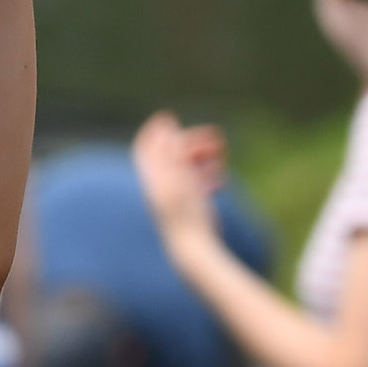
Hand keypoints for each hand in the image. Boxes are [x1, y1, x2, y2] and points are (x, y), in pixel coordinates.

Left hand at [131, 109, 223, 260]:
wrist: (193, 250)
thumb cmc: (186, 214)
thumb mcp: (179, 177)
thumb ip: (171, 150)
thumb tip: (165, 123)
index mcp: (153, 180)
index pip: (145, 150)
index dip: (154, 132)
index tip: (168, 116)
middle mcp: (160, 189)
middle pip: (170, 157)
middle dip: (192, 143)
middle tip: (217, 137)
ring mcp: (174, 200)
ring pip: (185, 170)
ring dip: (203, 158)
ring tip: (222, 153)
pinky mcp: (187, 211)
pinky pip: (196, 188)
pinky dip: (207, 178)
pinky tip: (222, 177)